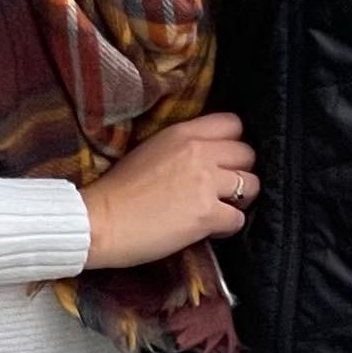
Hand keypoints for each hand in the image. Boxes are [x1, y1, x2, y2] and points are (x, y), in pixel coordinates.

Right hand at [80, 112, 259, 269]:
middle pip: (247, 153)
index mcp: (183, 132)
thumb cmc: (118, 189)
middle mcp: (199, 152)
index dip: (233, 142)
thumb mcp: (151, 149)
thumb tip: (204, 155)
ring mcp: (205, 183)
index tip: (225, 158)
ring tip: (222, 208)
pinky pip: (238, 219)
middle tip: (226, 187)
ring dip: (241, 199)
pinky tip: (212, 229)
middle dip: (241, 171)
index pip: (232, 123)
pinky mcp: (206, 215)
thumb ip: (182, 146)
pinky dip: (228, 227)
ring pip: (251, 185)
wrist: (100, 220)